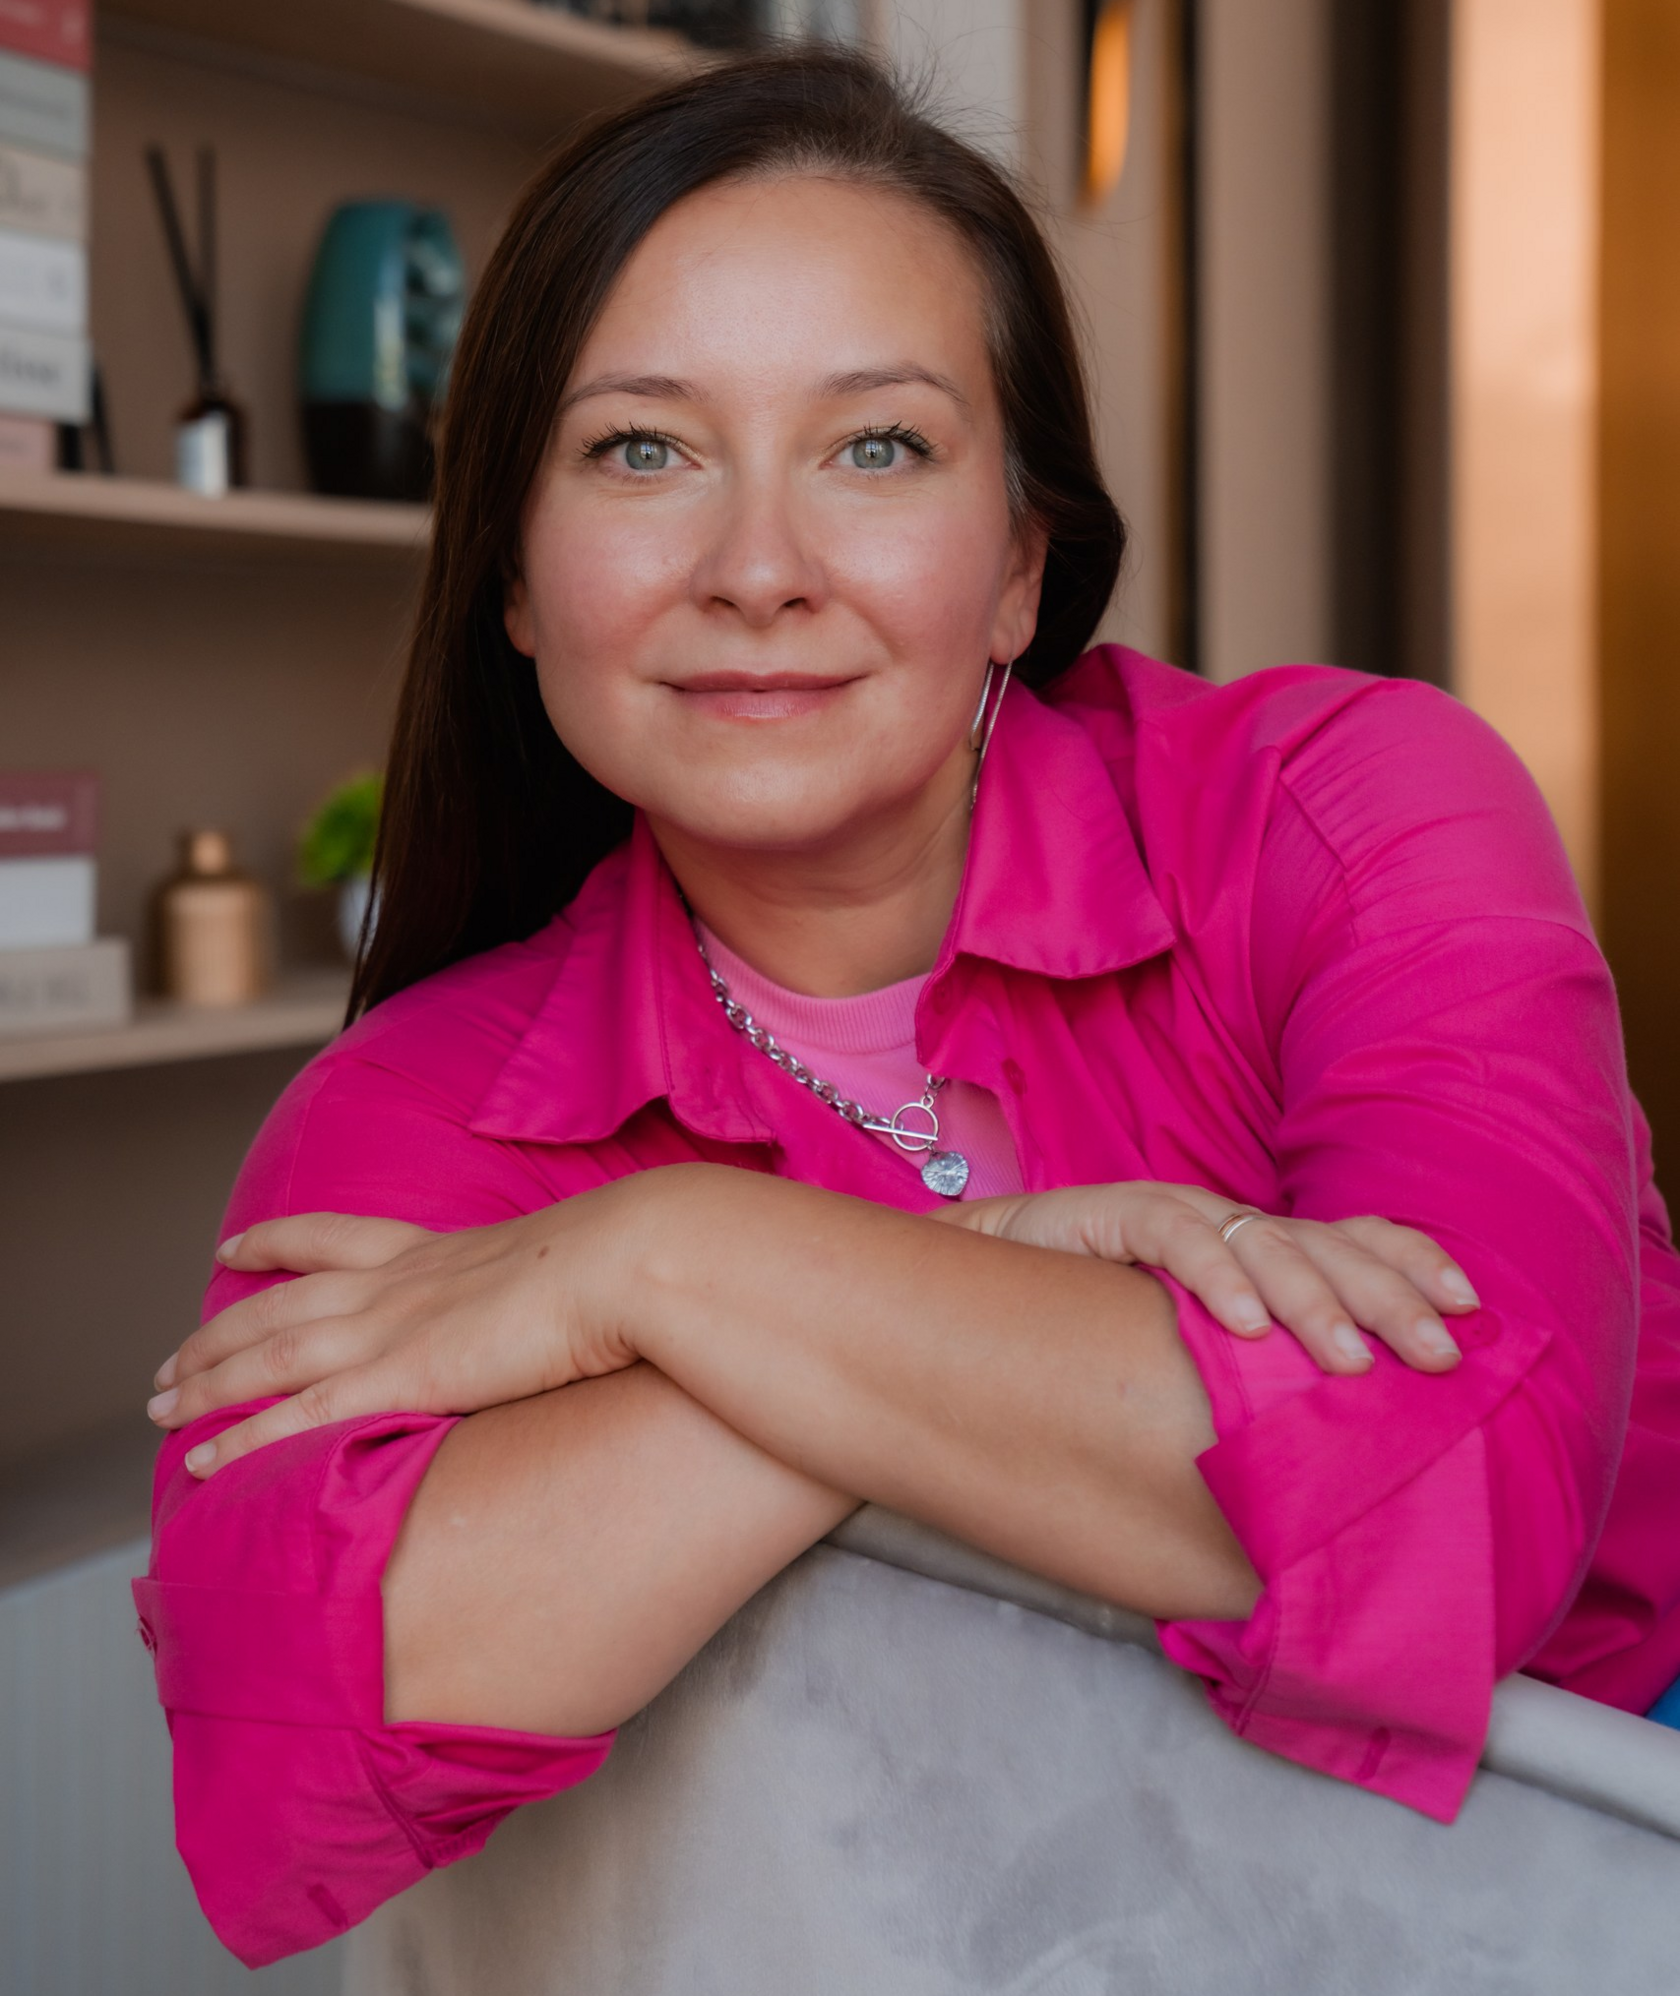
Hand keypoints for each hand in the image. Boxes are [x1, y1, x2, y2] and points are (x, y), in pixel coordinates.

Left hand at [146, 1189, 645, 1477]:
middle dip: (215, 1334)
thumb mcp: (571, 1264)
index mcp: (437, 1252)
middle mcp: (400, 1284)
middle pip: (277, 1304)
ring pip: (268, 1356)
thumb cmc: (624, 1263)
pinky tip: (205, 1461)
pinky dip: (244, 1438)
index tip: (233, 1248)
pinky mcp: (404, 1378)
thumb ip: (546, 1287)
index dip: (275, 1242)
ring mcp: (395, 1329)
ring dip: (205, 1384)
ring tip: (159, 1411)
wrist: (631, 1261)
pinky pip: (299, 1415)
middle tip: (166, 1364)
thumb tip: (570, 1306)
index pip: (333, 1236)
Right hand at [932, 1183, 1477, 1375]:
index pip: (1351, 1240)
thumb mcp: (1185, 1359)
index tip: (1471, 1311)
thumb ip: (1250, 1385)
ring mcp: (1167, 1213)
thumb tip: (1332, 1458)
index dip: (1411, 1265)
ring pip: (1260, 1240)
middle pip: (1327, 1244)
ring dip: (1312, 1300)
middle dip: (1390, 1296)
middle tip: (1439, 1355)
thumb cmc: (1081, 1333)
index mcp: (1252, 1251)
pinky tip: (1238, 1325)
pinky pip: (1171, 1235)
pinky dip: (1211, 1277)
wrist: (966, 1283)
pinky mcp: (1106, 1214)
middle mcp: (1221, 1224)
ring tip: (1349, 1361)